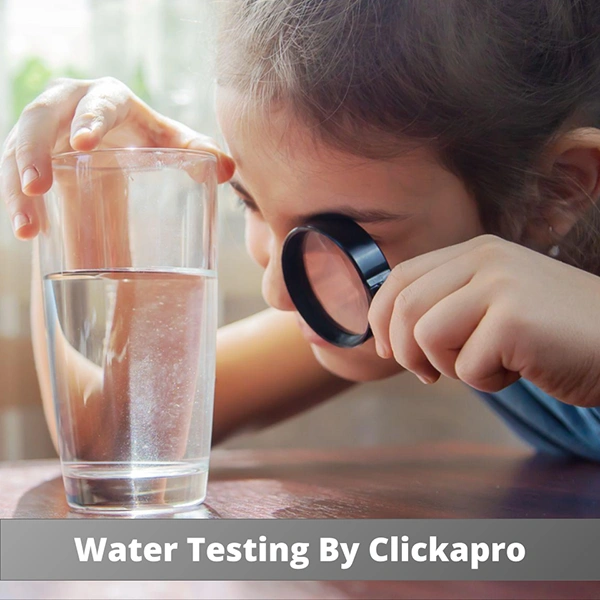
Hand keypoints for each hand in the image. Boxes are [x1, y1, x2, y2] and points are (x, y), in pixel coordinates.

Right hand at [1, 77, 234, 238]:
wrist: (118, 145)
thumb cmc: (148, 139)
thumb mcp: (172, 143)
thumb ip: (198, 152)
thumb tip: (226, 169)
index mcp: (109, 98)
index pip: (97, 101)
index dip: (89, 117)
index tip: (82, 143)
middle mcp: (68, 106)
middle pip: (39, 118)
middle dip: (33, 151)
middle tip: (36, 187)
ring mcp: (44, 129)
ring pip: (17, 150)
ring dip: (16, 187)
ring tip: (26, 227)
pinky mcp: (30, 153)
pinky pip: (14, 173)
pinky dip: (18, 202)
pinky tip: (26, 232)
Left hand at [368, 234, 599, 407]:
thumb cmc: (555, 333)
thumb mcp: (498, 302)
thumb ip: (450, 304)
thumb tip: (392, 332)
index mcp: (476, 251)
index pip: (401, 277)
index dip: (381, 316)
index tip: (387, 349)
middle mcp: (485, 259)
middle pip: (405, 306)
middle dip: (404, 350)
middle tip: (427, 374)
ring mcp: (501, 285)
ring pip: (427, 335)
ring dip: (449, 366)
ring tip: (489, 365)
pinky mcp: (514, 319)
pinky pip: (466, 366)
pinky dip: (487, 382)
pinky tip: (520, 370)